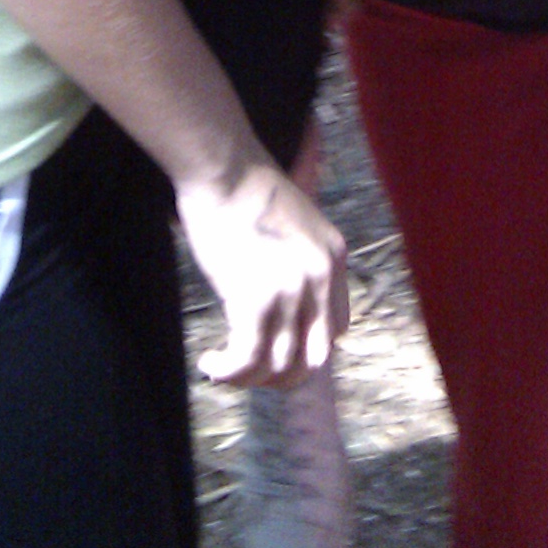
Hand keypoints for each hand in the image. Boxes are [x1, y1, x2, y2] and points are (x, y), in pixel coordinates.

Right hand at [178, 160, 349, 386]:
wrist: (224, 168)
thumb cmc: (246, 188)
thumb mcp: (294, 222)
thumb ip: (299, 260)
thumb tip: (282, 301)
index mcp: (334, 257)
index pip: (337, 327)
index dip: (306, 346)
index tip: (276, 346)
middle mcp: (320, 277)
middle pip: (315, 358)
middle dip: (283, 374)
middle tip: (252, 370)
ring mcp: (290, 291)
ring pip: (279, 367)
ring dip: (249, 378)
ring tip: (224, 368)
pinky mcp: (255, 300)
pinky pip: (247, 360)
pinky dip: (228, 372)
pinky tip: (210, 364)